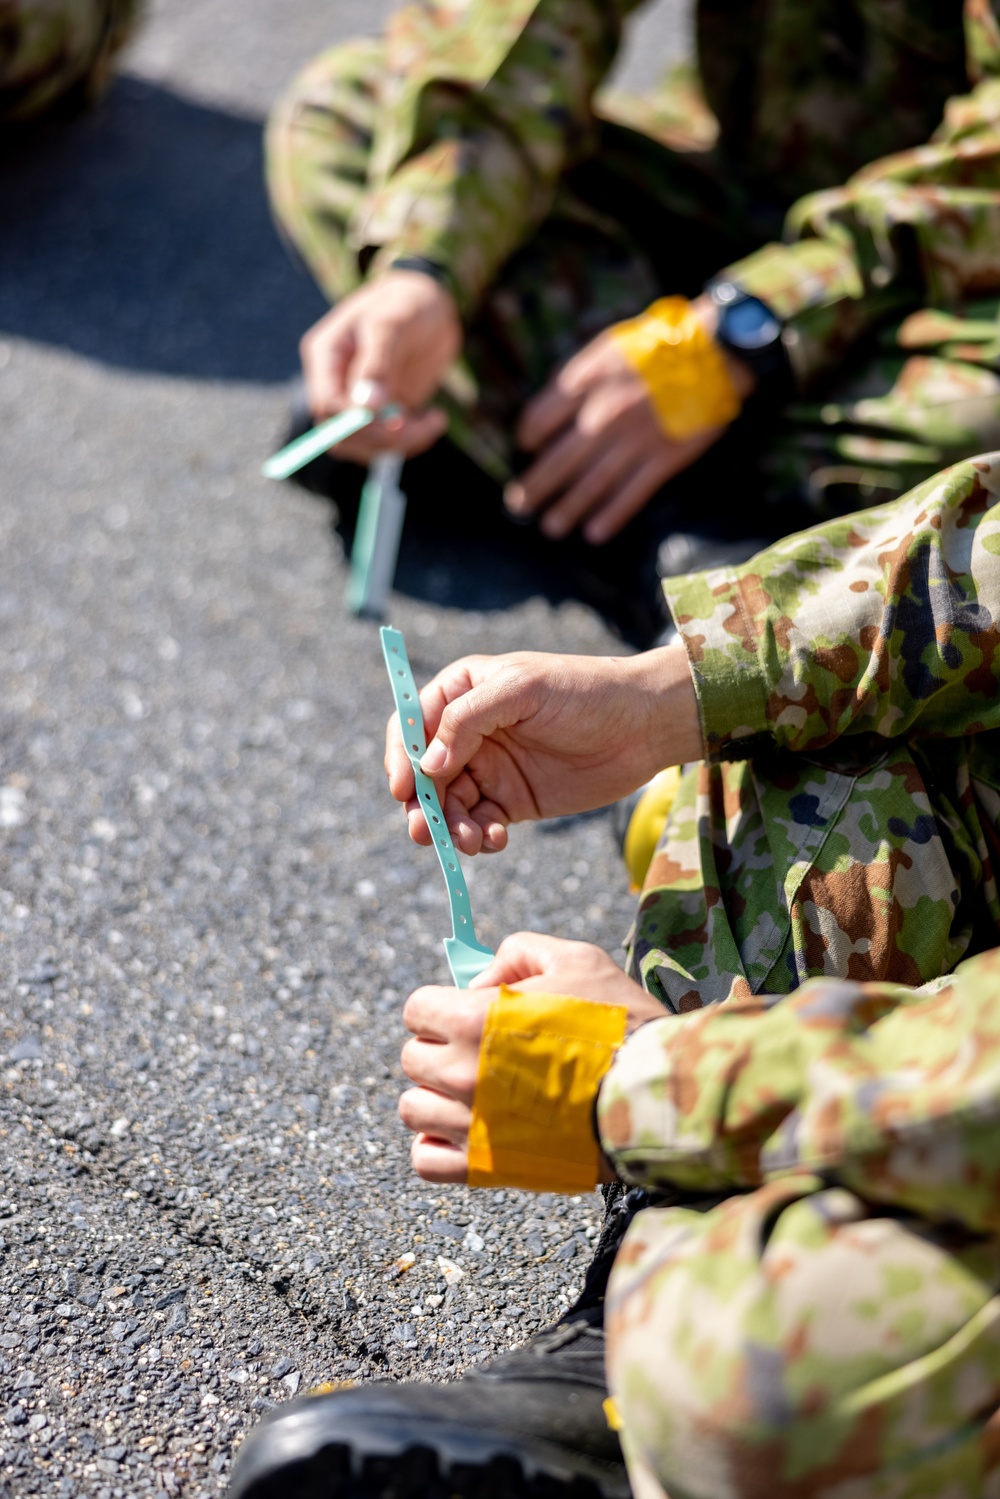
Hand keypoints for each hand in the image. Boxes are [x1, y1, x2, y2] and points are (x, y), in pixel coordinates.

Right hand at [299, 269, 460, 461]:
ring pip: (364, 446)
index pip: (326, 405)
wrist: (433, 303)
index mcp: (327, 355)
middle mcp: (337, 382)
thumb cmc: (409, 301)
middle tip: (421, 427)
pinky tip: (434, 419)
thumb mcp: (392, 323)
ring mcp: (359, 400)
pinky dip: (412, 441)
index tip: (395, 420)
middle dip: (380, 439)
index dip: (354, 423)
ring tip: (434, 421)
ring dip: (400, 445)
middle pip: (341, 435)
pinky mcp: (383, 412)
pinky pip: (388, 443)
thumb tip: (367, 407)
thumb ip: (378, 363)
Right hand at [384, 644, 700, 852]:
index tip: (403, 788)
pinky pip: (479, 824)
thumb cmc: (584, 692)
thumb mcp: (522, 690)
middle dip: (421, 804)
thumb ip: (468, 720)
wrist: (643, 726)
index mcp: (463, 691)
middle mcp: (469, 731)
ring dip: (449, 827)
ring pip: (449, 804)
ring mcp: (490, 767)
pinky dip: (479, 838)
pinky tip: (494, 841)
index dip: (401, 756)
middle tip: (425, 831)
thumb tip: (429, 765)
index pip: (412, 724)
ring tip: (468, 842)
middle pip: (424, 773)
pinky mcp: (512, 800)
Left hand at [399, 934, 665, 1182]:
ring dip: (436, 1097)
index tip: (467, 1012)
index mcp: (474, 1019)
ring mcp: (471, 1124)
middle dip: (440, 1048)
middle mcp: (462, 1072)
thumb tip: (477, 982)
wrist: (654, 1095)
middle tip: (480, 1051)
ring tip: (473, 1093)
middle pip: (414, 1057)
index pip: (417, 1009)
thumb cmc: (620, 1022)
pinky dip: (435, 1147)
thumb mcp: (576, 959)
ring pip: (414, 1109)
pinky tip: (465, 1131)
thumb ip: (518, 954)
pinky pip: (427, 1161)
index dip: (441, 1006)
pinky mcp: (488, 1167)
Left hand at [505, 295, 752, 543]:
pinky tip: (594, 533)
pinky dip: (611, 516)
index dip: (528, 437)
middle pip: (558, 460)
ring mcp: (635, 439)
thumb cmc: (660, 343)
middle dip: (536, 487)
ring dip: (567, 510)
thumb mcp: (609, 345)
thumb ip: (577, 375)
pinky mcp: (665, 457)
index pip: (540, 418)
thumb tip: (548, 408)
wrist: (717, 348)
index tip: (527, 449)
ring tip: (551, 528)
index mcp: (587, 382)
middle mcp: (604, 414)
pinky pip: (632, 494)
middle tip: (519, 506)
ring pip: (591, 484)